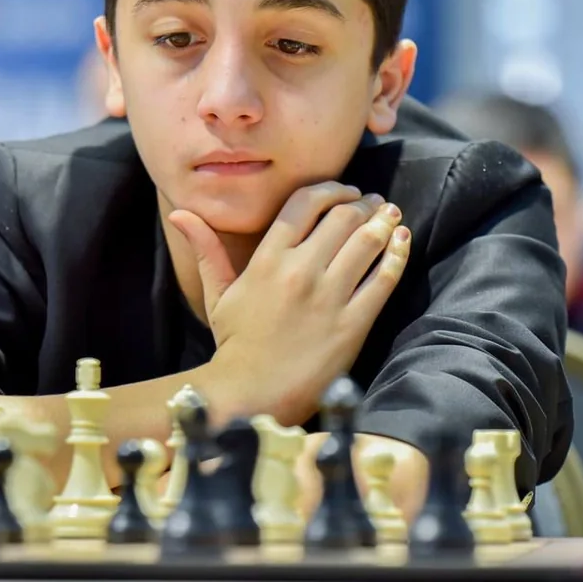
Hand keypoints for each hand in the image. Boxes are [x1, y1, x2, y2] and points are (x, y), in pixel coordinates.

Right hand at [169, 182, 410, 423]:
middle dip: (362, 203)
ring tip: (390, 214)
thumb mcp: (218, 293)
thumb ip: (205, 249)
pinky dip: (397, 254)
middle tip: (373, 202)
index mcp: (267, 259)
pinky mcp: (353, 322)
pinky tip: (402, 241)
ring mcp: (329, 297)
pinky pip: (383, 278)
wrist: (253, 393)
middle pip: (342, 217)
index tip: (344, 190)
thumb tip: (180, 214)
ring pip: (367, 241)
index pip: (305, 203)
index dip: (330, 189)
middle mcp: (300, 271)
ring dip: (384, 221)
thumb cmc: (235, 343)